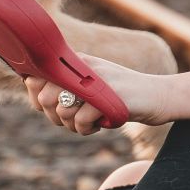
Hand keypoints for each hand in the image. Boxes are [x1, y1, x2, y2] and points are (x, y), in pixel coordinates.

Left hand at [23, 56, 189, 135]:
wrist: (157, 96)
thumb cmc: (120, 95)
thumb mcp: (90, 88)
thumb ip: (63, 88)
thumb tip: (31, 85)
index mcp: (76, 61)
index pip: (37, 78)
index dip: (38, 98)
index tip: (54, 108)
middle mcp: (83, 66)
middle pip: (45, 98)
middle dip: (56, 117)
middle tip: (75, 119)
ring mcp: (96, 80)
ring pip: (62, 112)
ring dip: (75, 126)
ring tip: (91, 121)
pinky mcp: (107, 96)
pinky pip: (81, 121)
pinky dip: (89, 129)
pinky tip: (102, 122)